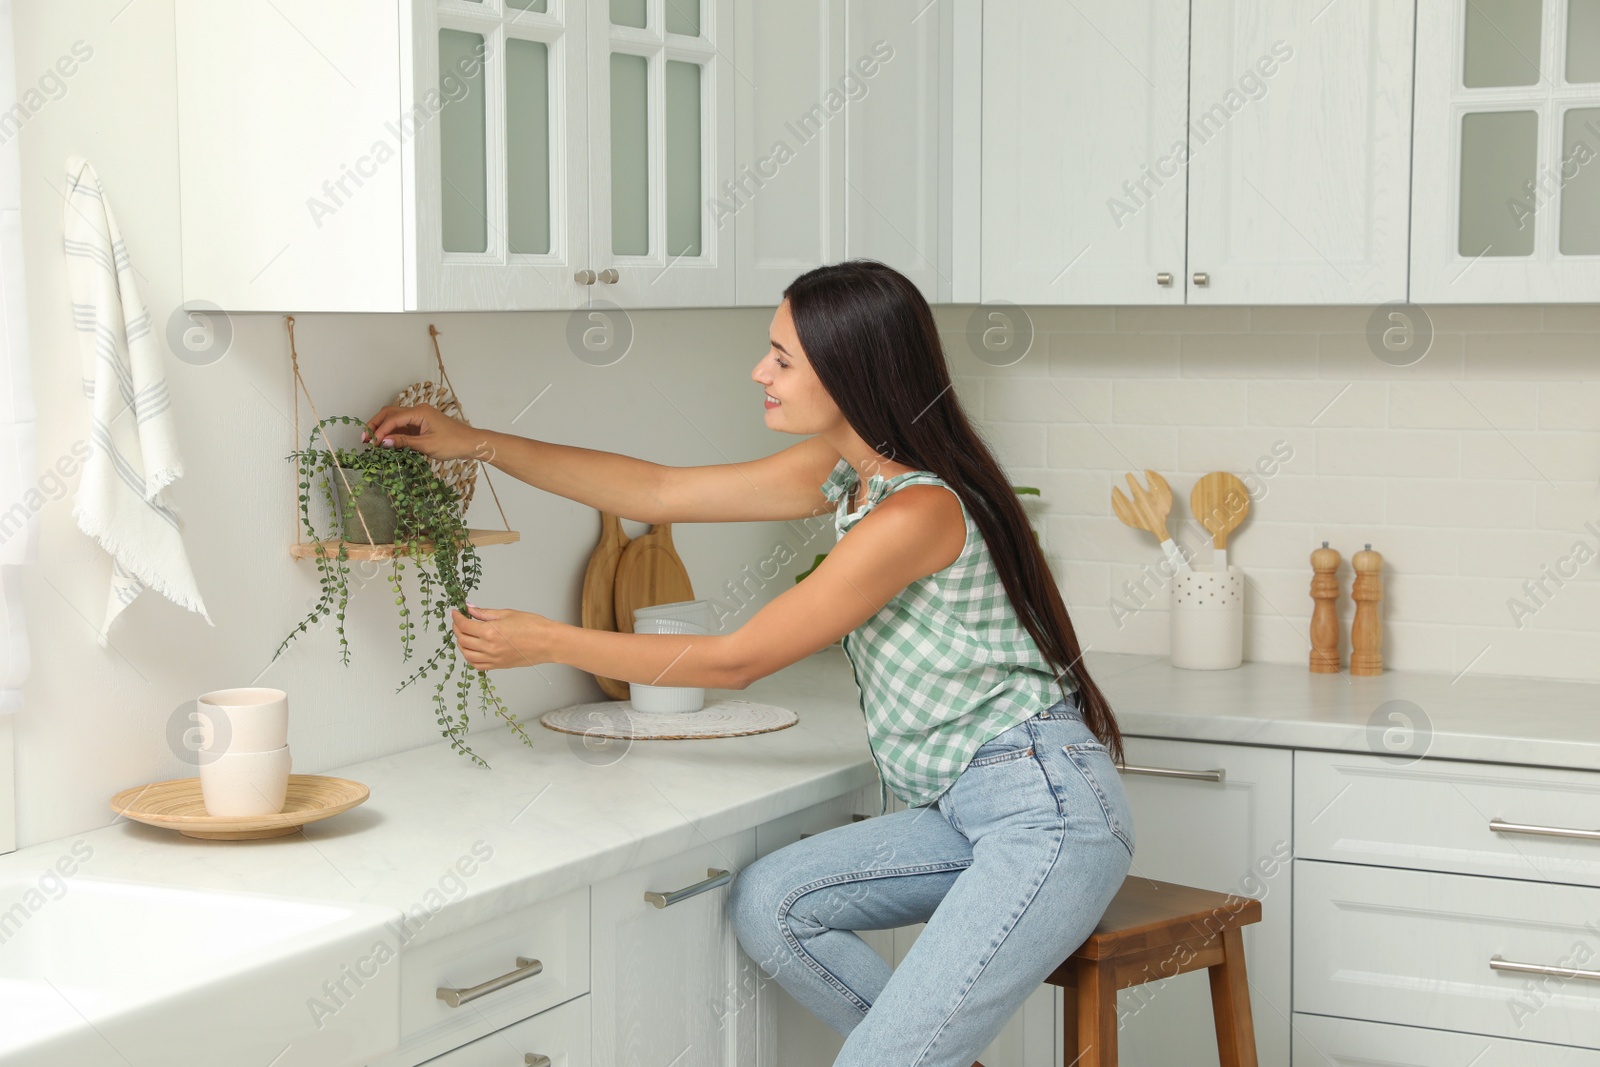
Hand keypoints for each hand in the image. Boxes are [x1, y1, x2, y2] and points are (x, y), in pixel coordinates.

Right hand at [364, 403, 490, 461]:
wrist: (470, 443)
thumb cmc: (452, 443)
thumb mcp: (426, 445)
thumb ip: (404, 443)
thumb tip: (384, 443)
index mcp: (419, 412)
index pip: (393, 419)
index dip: (380, 430)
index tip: (371, 443)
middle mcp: (417, 411)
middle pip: (390, 414)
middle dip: (376, 425)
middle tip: (364, 439)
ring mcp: (418, 418)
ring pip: (394, 419)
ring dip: (382, 429)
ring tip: (371, 441)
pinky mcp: (420, 425)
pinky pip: (402, 426)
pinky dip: (392, 433)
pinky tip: (385, 443)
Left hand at [452, 605, 554, 670]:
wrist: (549, 642)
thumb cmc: (534, 626)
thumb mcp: (507, 613)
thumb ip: (485, 613)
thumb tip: (471, 609)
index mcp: (490, 632)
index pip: (464, 625)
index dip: (456, 617)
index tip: (456, 612)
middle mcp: (489, 648)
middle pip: (462, 639)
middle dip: (457, 628)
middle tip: (459, 621)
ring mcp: (493, 659)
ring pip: (466, 654)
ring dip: (461, 643)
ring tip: (464, 634)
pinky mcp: (498, 665)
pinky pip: (477, 665)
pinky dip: (470, 658)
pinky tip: (472, 650)